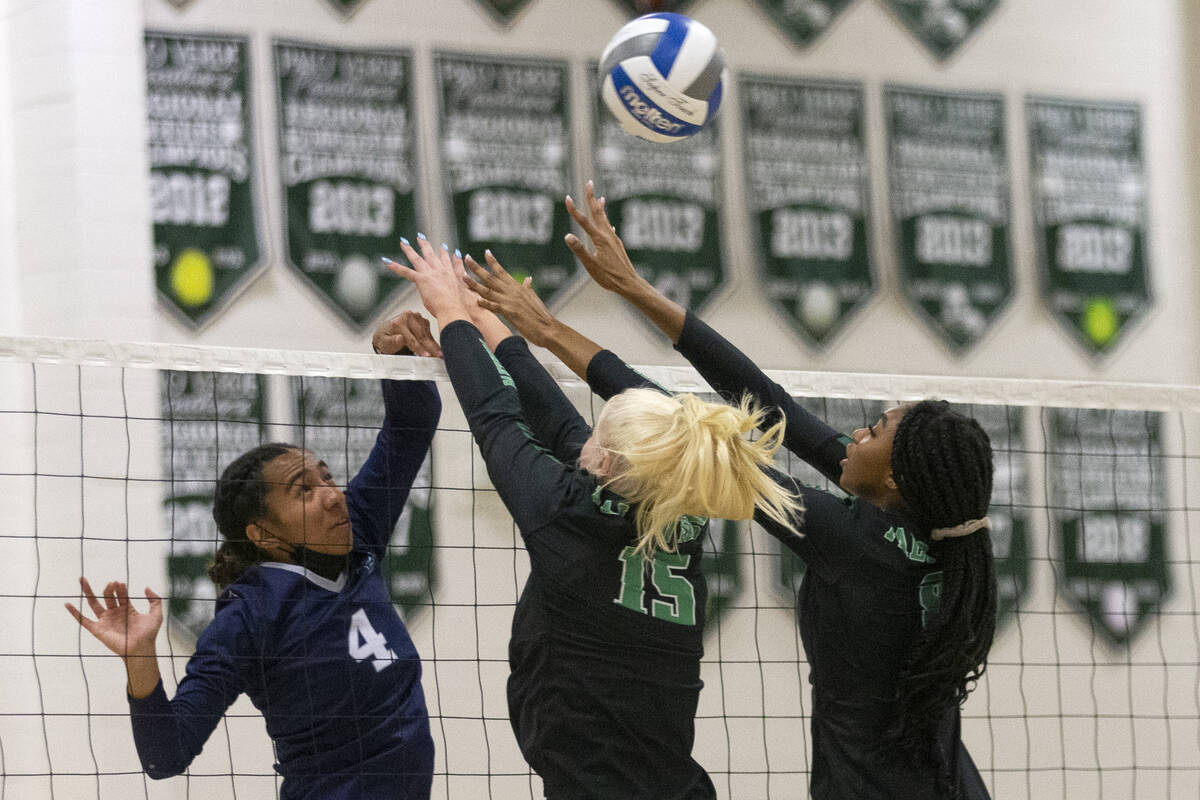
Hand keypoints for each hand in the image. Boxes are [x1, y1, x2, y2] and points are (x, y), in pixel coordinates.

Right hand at [65, 577, 162, 659]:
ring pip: (93, 603)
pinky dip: (74, 613)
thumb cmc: (149, 634)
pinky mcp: (97, 629)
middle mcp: (114, 613)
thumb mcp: (156, 613)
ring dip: (88, 591)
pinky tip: (67, 604)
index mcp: (127, 609)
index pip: (121, 594)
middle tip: (111, 582)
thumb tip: (146, 587)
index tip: (121, 583)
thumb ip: (154, 599)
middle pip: (107, 596)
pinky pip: (83, 620)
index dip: (120, 588)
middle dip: (108, 588)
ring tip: (81, 579)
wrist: (141, 648)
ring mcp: (105, 620)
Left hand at [373, 310, 441, 357]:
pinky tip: (436, 348)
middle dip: (431, 347)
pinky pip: (430, 332)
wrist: (386, 333)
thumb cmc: (385, 339)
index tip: (427, 356)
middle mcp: (408, 317)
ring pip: (427, 334)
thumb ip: (391, 342)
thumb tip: (399, 338)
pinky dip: (432, 341)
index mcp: (398, 322)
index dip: (420, 348)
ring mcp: (416, 317)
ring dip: (434, 345)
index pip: (412, 338)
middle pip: (422, 335)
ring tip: (439, 354)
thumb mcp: (383, 343)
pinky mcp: (423, 320)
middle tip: (439, 356)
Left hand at [383, 235, 469, 322]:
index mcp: (450, 275)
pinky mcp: (422, 279)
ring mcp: (430, 274)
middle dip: (425, 245)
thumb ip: (454, 290)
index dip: (445, 253)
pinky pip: (406, 272)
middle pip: (431, 255)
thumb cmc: (456, 307)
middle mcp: (440, 271)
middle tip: (420, 237)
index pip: (447, 261)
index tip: (444, 246)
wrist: (452, 308)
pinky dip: (396, 267)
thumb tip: (454, 294)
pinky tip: (387, 262)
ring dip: (409, 250)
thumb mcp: (460, 296)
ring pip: (417, 259)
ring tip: (403, 242)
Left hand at [464, 250, 557, 347]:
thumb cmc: (541, 315)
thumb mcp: (533, 297)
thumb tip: (528, 279)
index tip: (485, 252)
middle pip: (491, 277)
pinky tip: (476, 300)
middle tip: (467, 258)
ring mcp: (510, 301)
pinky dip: (485, 303)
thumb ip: (528, 288)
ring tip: (463, 276)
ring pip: (488, 290)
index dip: (493, 262)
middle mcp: (512, 291)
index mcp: (517, 287)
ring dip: (474, 284)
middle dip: (477, 268)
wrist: (548, 328)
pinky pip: (494, 306)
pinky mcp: (510, 312)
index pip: (502, 271)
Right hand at [563, 181, 645, 295]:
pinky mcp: (617, 245)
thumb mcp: (591, 265)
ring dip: (600, 208)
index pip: (583, 221)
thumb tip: (567, 236)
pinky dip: (607, 223)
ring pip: (605, 220)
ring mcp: (614, 239)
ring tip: (600, 198)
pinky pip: (610, 230)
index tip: (567, 198)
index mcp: (600, 239)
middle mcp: (607, 235)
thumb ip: (579, 250)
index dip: (574, 210)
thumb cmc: (610, 277)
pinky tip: (609, 225)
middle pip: (597, 213)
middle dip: (591, 197)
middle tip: (589, 183)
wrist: (630, 283)